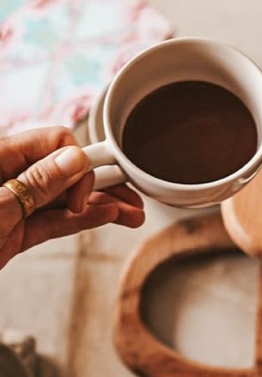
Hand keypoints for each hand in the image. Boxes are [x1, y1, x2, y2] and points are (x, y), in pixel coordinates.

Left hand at [0, 128, 144, 269]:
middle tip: (132, 193)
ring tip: (132, 214)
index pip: (54, 143)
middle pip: (66, 173)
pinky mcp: (16, 233)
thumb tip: (74, 158)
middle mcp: (10, 178)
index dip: (78, 161)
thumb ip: (36, 182)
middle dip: (101, 184)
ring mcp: (15, 206)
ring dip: (100, 206)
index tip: (90, 183)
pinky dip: (81, 220)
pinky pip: (54, 222)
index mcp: (1, 158)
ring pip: (65, 201)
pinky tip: (107, 217)